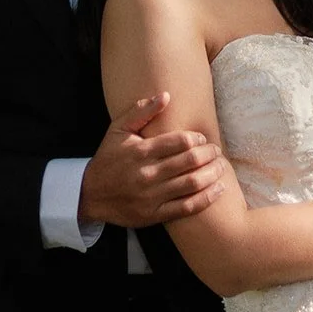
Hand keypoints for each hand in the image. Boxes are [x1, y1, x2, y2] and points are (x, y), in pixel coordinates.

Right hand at [79, 92, 225, 228]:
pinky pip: (187, 207)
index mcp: (140, 151)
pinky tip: (218, 189)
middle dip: (209, 154)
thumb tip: (166, 96)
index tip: (202, 138)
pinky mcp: (154, 215)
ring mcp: (152, 197)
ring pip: (192, 184)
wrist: (90, 194)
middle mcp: (147, 174)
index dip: (196, 138)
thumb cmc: (108, 158)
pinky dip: (207, 198)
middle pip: (189, 162)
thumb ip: (141, 111)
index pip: (179, 141)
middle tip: (216, 150)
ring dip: (212, 174)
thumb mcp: (118, 129)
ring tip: (221, 166)